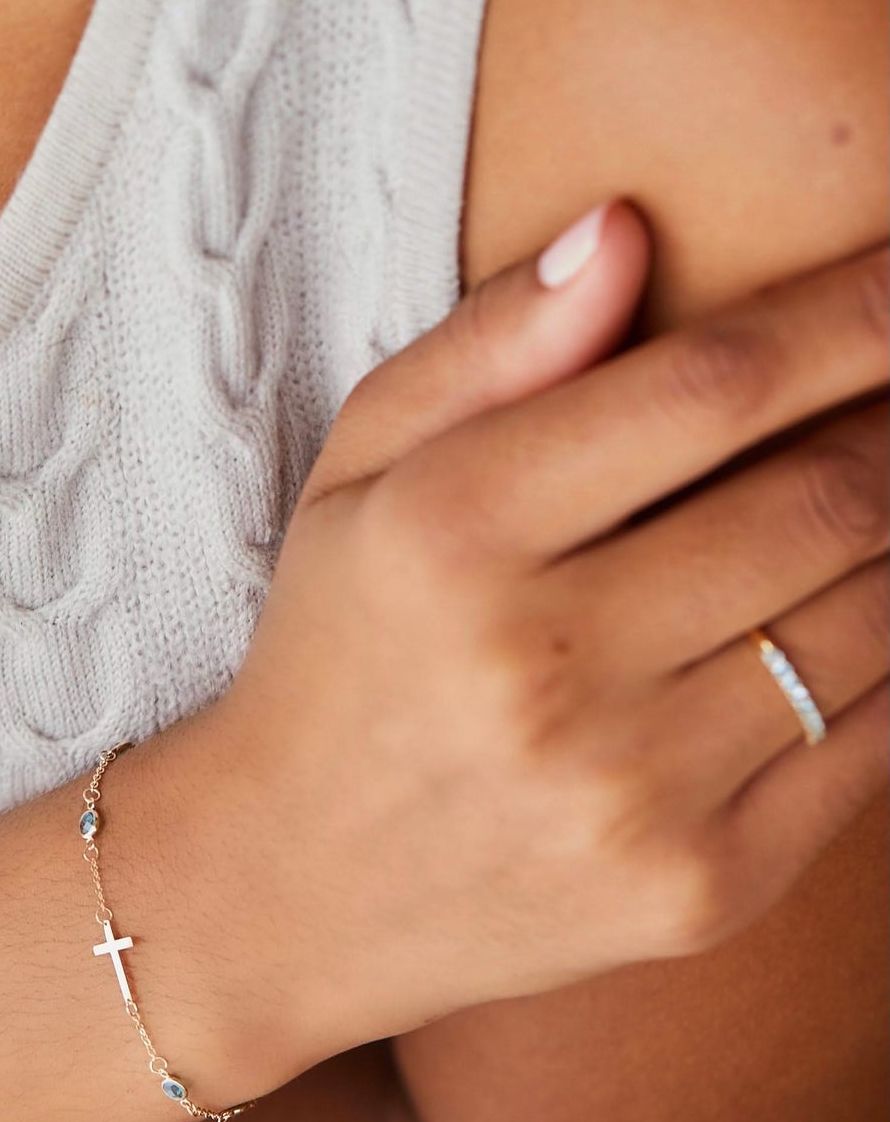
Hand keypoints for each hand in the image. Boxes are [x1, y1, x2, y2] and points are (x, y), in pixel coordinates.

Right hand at [190, 200, 888, 1064]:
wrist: (292, 886)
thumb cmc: (333, 651)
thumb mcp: (355, 476)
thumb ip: (485, 349)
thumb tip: (627, 231)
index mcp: (449, 535)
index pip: (711, 388)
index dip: (856, 315)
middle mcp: (543, 666)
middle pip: (830, 498)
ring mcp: (630, 793)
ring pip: (878, 616)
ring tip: (848, 509)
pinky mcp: (697, 890)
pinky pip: (873, 744)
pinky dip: (887, 660)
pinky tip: (828, 624)